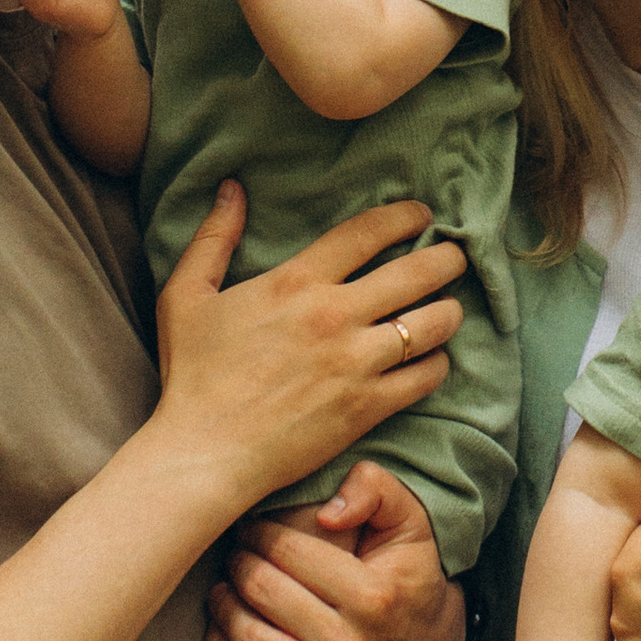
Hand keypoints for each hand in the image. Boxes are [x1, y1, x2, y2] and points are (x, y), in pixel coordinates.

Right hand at [151, 183, 465, 521]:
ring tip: (449, 308)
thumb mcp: (185, 295)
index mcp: (296, 282)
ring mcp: (356, 363)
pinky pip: (426, 376)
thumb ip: (213, 238)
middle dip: (447, 258)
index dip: (404, 216)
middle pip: (418, 272)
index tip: (422, 214)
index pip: (368, 232)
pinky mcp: (367, 408)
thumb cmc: (191, 376)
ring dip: (449, 310)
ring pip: (433, 323)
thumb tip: (232, 187)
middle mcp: (334, 315)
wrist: (202, 453)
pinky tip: (432, 359)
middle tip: (455, 257)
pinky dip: (437, 364)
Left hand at [203, 459, 466, 640]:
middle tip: (234, 558)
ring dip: (226, 613)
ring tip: (223, 593)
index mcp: (375, 595)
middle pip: (264, 595)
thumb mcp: (409, 521)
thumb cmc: (413, 576)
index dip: (259, 534)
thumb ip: (373, 490)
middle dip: (239, 568)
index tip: (250, 529)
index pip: (288, 553)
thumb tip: (324, 513)